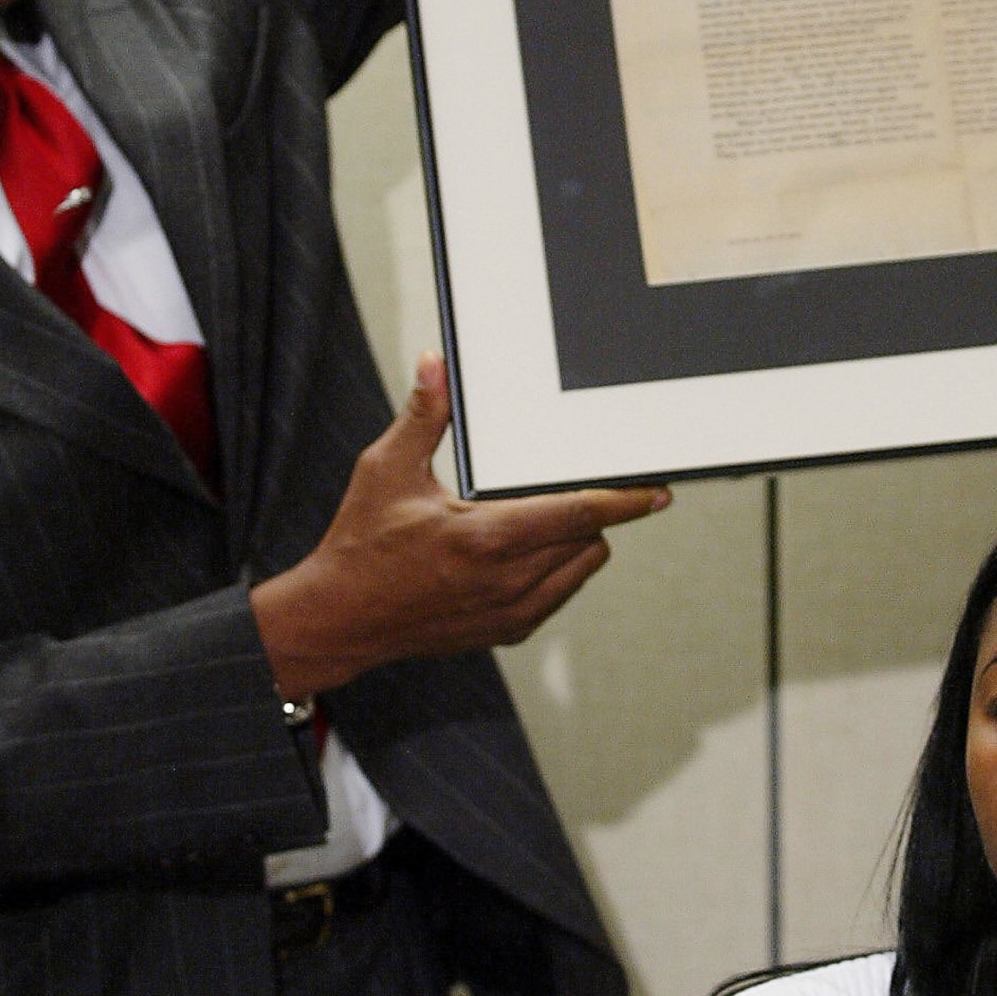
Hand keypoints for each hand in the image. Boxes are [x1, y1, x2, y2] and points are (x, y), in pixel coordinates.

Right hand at [251, 354, 669, 696]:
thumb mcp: (387, 470)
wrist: (339, 620)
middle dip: (592, 512)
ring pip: (581, 568)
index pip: (579, 514)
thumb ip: (423, 416)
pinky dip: (559, 569)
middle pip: (590, 539)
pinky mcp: (506, 630)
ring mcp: (510, 612)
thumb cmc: (360, 544)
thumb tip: (436, 365)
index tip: (657, 491)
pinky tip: (527, 550)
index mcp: (486, 537)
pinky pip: (559, 594)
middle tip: (575, 486)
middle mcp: (507, 581)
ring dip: (578, 541)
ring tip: (543, 516)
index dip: (626, 501)